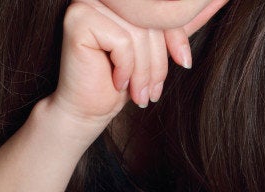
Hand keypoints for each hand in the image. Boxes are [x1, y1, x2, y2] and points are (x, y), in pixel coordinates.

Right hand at [47, 0, 192, 128]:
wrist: (87, 108)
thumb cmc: (124, 78)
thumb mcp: (161, 47)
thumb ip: (184, 21)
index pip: (164, 10)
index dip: (178, 38)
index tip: (185, 63)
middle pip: (151, 21)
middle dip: (159, 62)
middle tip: (154, 92)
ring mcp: (88, 1)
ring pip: (138, 33)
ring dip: (144, 71)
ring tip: (141, 95)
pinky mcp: (78, 17)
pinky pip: (122, 41)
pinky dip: (127, 68)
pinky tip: (118, 82)